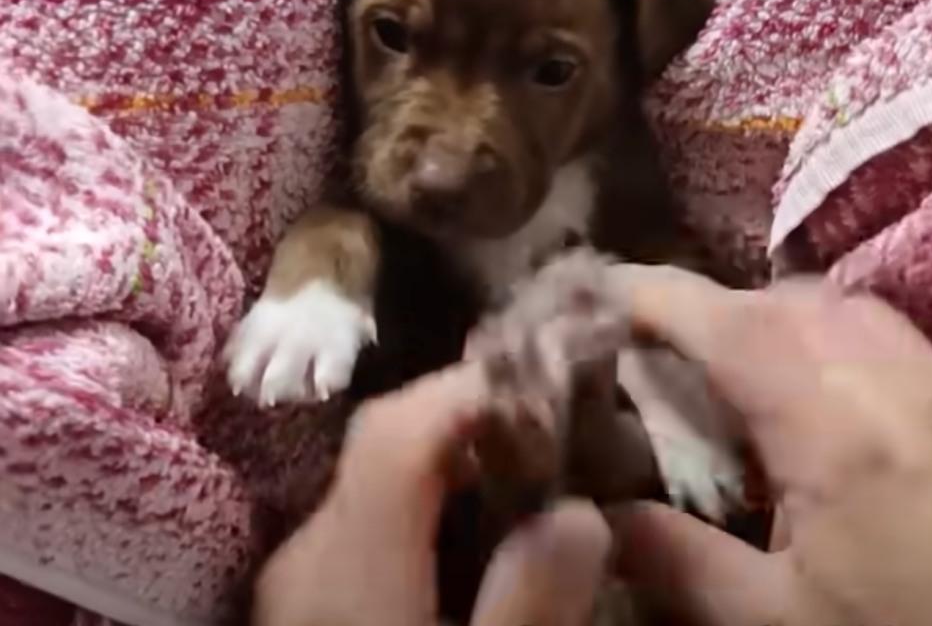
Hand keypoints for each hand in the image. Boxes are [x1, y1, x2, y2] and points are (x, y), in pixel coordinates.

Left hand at [252, 363, 610, 625]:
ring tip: (536, 478)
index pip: (395, 433)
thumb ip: (531, 606)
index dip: (469, 388)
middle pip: (386, 450)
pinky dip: (430, 512)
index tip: (552, 380)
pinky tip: (482, 545)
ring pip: (378, 489)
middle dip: (475, 422)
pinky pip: (371, 531)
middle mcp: (308, 559)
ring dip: (455, 466)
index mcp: (347, 568)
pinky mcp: (308, 610)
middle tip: (563, 431)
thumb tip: (579, 513)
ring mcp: (300, 587)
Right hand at [605, 264, 931, 625]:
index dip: (661, 298)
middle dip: (713, 306)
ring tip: (733, 365)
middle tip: (658, 346)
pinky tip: (816, 388)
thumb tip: (600, 510)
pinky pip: (890, 332)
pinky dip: (831, 332)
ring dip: (776, 314)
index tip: (603, 292)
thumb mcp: (773, 622)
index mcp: (837, 435)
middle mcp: (897, 386)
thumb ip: (677, 558)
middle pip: (788, 301)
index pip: (735, 329)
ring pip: (846, 305)